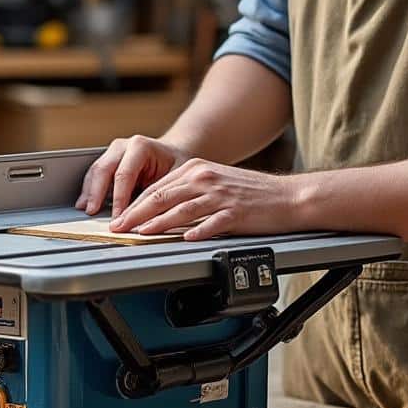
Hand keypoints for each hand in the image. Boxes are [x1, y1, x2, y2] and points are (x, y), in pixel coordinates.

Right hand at [77, 136, 192, 216]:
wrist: (174, 152)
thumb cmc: (176, 164)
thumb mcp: (175, 177)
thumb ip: (160, 194)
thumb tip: (148, 218)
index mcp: (140, 146)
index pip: (124, 175)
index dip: (119, 198)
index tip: (118, 217)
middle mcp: (124, 146)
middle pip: (104, 170)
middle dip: (96, 193)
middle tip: (93, 211)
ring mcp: (113, 151)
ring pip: (95, 170)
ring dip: (88, 191)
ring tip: (85, 209)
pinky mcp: (108, 160)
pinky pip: (95, 174)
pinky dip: (89, 189)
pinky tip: (85, 202)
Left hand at [112, 159, 309, 240]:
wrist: (288, 196)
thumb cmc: (250, 193)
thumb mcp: (214, 182)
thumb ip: (187, 191)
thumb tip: (157, 209)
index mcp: (197, 169)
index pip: (157, 188)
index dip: (134, 204)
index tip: (119, 217)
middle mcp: (206, 178)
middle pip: (163, 197)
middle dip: (136, 214)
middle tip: (120, 228)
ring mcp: (221, 195)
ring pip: (182, 209)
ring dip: (158, 223)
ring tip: (142, 233)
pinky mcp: (236, 212)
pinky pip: (212, 223)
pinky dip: (198, 231)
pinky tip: (186, 239)